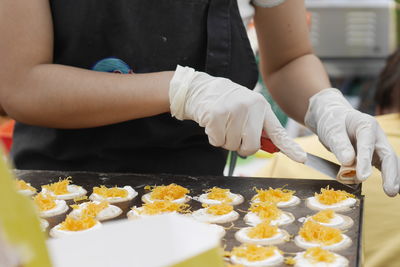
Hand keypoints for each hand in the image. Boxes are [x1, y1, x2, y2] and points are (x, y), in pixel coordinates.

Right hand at [169, 65, 305, 160]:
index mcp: (262, 107)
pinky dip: (214, 138)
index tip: (301, 159)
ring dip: (225, 140)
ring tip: (222, 124)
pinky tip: (213, 123)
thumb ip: (260, 128)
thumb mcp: (248, 110)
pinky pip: (218, 142)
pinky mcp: (216, 115)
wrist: (203, 89)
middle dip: (240, 146)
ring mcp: (233, 110)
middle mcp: (250, 106)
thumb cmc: (228, 104)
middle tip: (233, 132)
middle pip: (251, 146)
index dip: (290, 147)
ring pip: (232, 146)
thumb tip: (273, 149)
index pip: (277, 131)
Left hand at [305, 88, 399, 195]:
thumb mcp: (331, 129)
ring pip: (389, 162)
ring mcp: (377, 145)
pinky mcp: (375, 154)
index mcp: (366, 125)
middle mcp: (376, 135)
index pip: (367, 144)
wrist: (334, 117)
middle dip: (390, 173)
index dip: (365, 161)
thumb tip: (348, 161)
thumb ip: (340, 144)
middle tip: (389, 190)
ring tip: (393, 192)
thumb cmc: (332, 121)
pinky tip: (393, 189)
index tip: (362, 176)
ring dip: (393, 177)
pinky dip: (389, 177)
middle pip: (387, 154)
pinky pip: (384, 166)